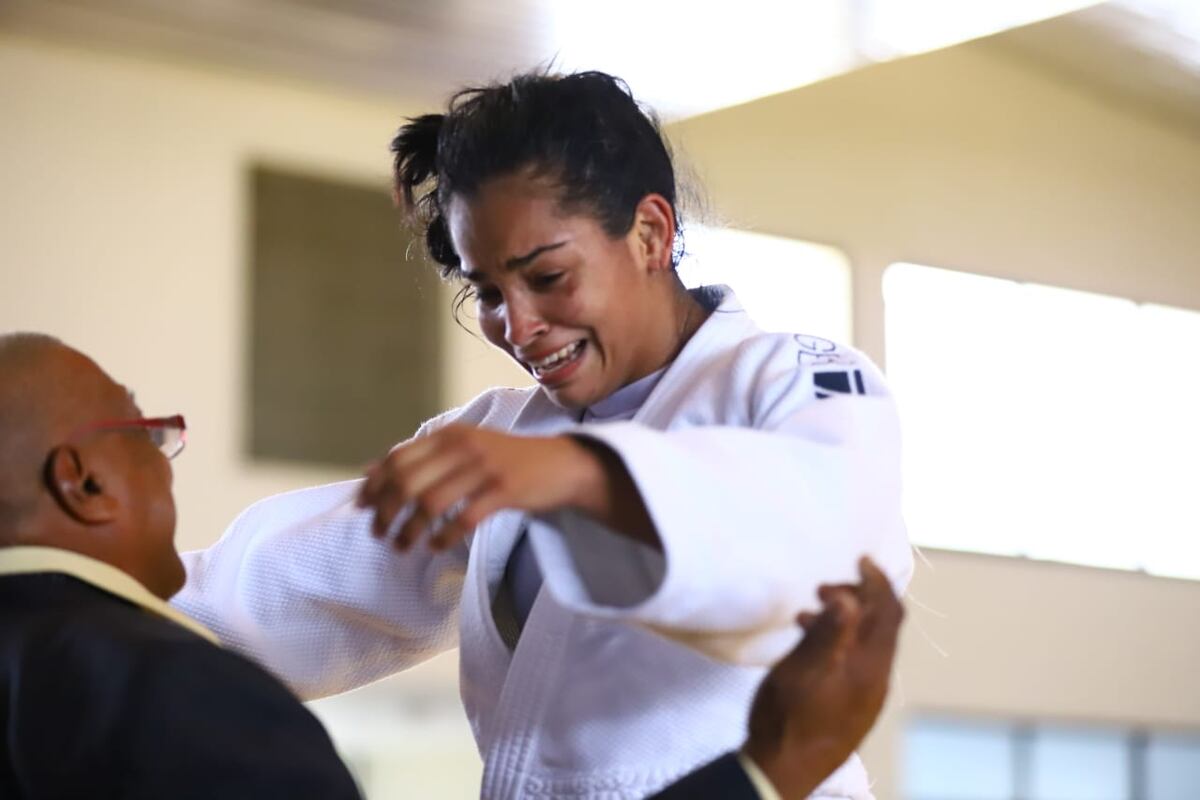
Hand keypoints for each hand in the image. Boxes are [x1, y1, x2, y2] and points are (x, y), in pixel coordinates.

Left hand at [357, 425, 597, 550]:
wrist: (560, 465)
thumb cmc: (507, 460)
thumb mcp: (464, 448)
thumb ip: (423, 457)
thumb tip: (372, 471)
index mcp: (449, 434)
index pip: (398, 458)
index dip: (375, 485)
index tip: (361, 507)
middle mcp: (463, 447)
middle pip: (408, 482)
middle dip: (386, 511)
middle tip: (379, 533)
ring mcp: (484, 468)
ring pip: (431, 504)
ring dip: (410, 530)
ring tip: (402, 546)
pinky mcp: (503, 491)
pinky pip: (463, 519)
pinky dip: (444, 536)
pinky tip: (435, 546)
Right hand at [744, 557, 903, 798]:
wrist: (782, 772)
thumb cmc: (788, 717)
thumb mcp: (803, 670)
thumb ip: (829, 632)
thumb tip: (850, 596)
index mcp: (870, 665)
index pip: (889, 611)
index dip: (878, 580)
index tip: (860, 559)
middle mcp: (877, 679)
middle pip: (882, 625)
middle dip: (859, 596)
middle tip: (823, 588)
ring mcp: (866, 695)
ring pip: (867, 643)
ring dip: (847, 618)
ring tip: (810, 610)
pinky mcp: (851, 705)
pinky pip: (855, 660)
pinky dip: (840, 639)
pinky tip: (809, 641)